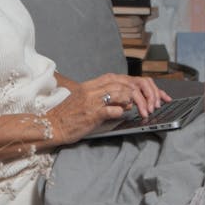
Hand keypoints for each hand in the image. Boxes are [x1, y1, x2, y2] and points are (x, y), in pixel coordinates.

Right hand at [49, 73, 170, 145]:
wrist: (51, 125)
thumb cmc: (69, 116)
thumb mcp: (86, 102)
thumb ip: (105, 99)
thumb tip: (126, 105)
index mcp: (92, 85)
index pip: (120, 78)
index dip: (139, 85)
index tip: (152, 93)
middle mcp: (93, 89)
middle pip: (124, 83)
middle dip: (143, 94)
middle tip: (153, 105)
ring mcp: (92, 101)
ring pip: (121, 92)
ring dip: (135, 103)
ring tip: (140, 111)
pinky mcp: (91, 114)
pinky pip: (112, 109)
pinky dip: (121, 112)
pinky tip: (123, 115)